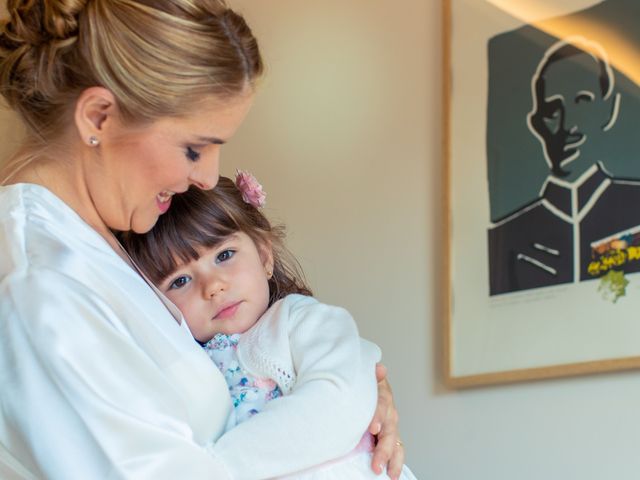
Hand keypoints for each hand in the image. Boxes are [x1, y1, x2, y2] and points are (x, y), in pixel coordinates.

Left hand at [369, 363, 403, 478]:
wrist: (361, 388)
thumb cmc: (361, 384)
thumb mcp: (364, 377)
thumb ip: (371, 375)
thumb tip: (380, 367)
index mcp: (383, 395)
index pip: (382, 405)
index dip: (378, 416)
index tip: (373, 428)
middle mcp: (390, 412)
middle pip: (390, 431)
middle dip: (383, 449)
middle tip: (376, 464)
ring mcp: (390, 426)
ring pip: (396, 444)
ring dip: (393, 459)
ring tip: (390, 474)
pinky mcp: (388, 438)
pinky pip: (396, 451)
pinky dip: (396, 463)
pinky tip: (393, 474)